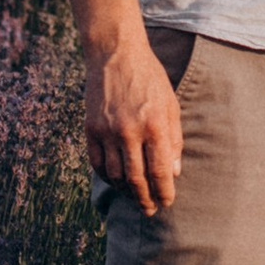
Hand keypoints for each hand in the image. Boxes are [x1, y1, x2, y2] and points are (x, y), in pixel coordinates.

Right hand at [85, 30, 184, 213]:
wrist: (116, 55)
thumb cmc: (150, 79)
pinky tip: (116, 181)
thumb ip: (174, 139)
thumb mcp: (171, 105)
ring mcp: (107, 131)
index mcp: (154, 125)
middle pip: (136, 178)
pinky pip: (97, 162)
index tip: (167, 202)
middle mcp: (130, 131)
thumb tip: (174, 172)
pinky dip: (107, 176)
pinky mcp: (90, 128)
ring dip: (126, 191)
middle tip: (151, 210)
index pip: (160, 171)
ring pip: (115, 174)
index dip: (164, 192)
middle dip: (145, 199)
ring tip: (135, 197)